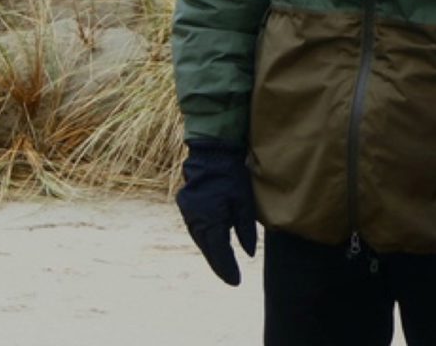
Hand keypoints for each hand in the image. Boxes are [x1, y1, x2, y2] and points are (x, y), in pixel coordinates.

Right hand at [174, 138, 257, 286]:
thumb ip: (245, 229)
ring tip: (223, 265)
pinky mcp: (187, 206)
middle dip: (219, 264)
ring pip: (200, 240)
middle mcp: (195, 220)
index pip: (219, 252)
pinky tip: (213, 244)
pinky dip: (206, 239)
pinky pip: (196, 229)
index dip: (227, 268)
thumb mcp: (243, 202)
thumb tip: (248, 254)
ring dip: (211, 252)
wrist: (210, 153)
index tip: (236, 282)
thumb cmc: (230, 175)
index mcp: (210, 220)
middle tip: (231, 278)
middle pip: (208, 249)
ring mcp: (188, 213)